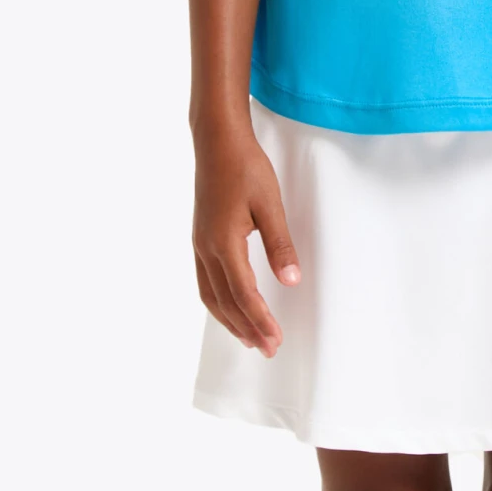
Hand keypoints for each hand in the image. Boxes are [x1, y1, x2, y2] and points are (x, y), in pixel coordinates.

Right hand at [193, 122, 300, 357]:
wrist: (217, 141)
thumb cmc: (246, 167)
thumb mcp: (270, 203)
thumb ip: (280, 244)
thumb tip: (291, 281)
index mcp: (224, 242)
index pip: (244, 294)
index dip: (260, 320)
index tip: (276, 340)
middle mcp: (206, 248)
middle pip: (226, 302)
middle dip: (247, 328)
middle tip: (268, 349)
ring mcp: (200, 243)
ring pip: (211, 295)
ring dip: (230, 320)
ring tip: (249, 338)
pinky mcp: (200, 237)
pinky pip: (206, 281)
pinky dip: (219, 302)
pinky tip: (230, 306)